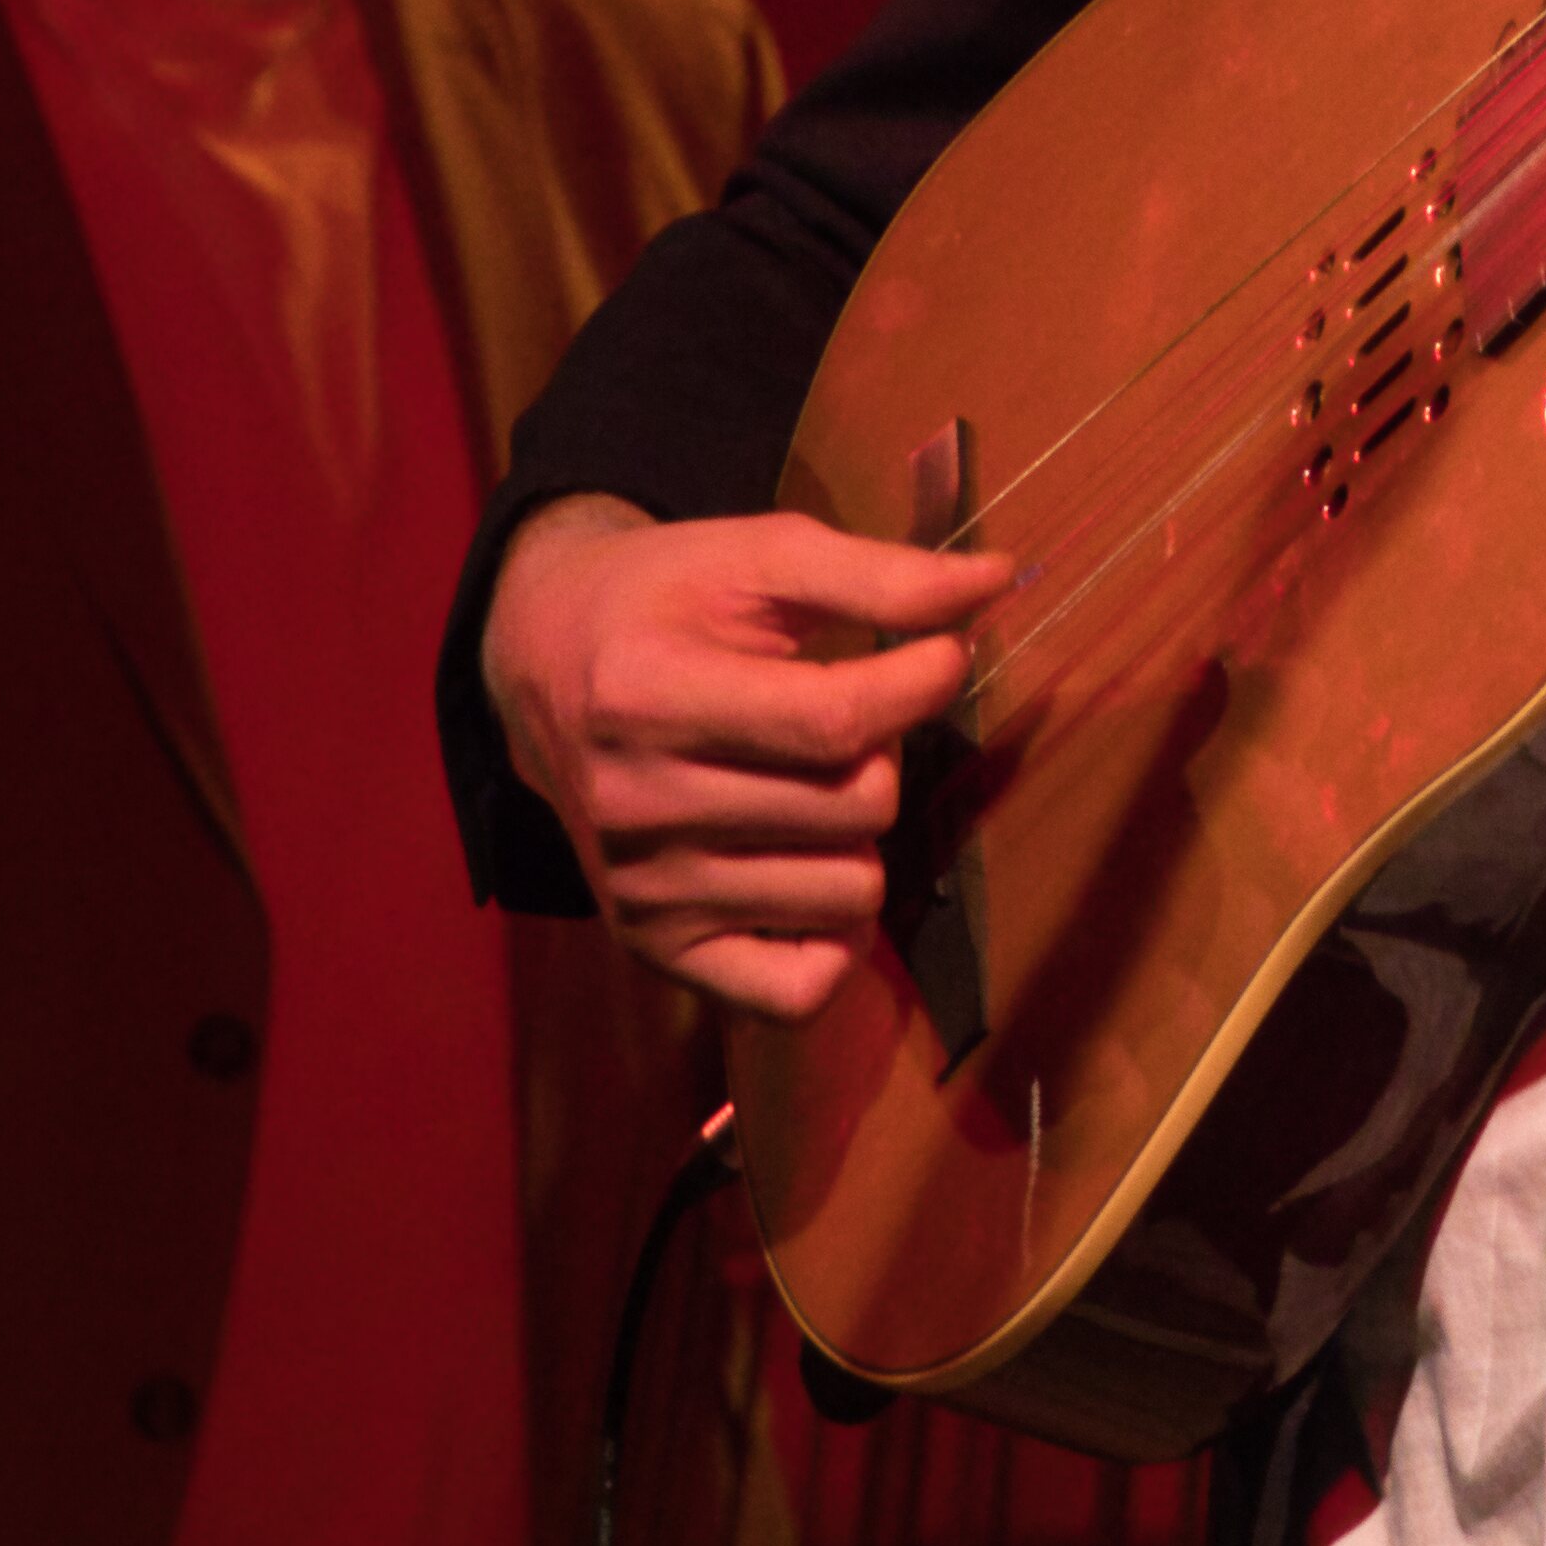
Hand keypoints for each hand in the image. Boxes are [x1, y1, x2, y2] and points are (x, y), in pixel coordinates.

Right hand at [482, 493, 1016, 1020]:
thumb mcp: (762, 554)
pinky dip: (833, 937)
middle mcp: (633, 808)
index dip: (924, 682)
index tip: (945, 653)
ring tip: (809, 783)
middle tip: (838, 718)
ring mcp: (642, 892)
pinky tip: (810, 867)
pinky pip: (797, 990)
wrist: (545, 661)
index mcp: (647, 695)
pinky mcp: (654, 948)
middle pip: (855, 807)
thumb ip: (883, 575)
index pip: (834, 722)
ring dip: (862, 835)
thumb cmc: (667, 598)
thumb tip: (1000, 582)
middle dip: (885, 751)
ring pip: (849, 892)